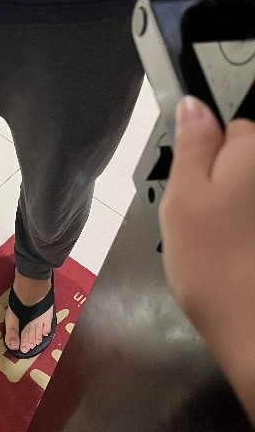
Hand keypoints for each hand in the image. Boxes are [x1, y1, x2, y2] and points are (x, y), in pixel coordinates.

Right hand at [160, 96, 254, 423]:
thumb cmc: (210, 260)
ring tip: (222, 248)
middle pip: (249, 162)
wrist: (252, 327)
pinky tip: (241, 260)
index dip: (207, 157)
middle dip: (227, 183)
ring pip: (251, 197)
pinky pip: (253, 225)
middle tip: (203, 223)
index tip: (194, 193)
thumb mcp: (184, 196)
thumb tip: (193, 104)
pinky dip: (249, 236)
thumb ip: (191, 144)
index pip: (234, 128)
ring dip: (240, 213)